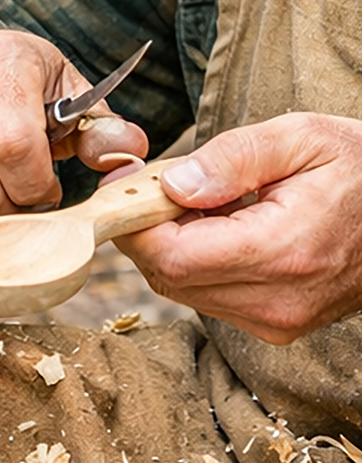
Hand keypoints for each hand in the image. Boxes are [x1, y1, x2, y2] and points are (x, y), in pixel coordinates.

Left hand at [115, 112, 361, 343]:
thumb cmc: (360, 167)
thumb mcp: (300, 137)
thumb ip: (231, 158)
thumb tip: (172, 185)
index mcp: (281, 252)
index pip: (170, 256)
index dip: (133, 222)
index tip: (124, 186)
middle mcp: (277, 301)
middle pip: (167, 276)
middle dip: (146, 229)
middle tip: (157, 184)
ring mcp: (277, 321)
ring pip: (181, 289)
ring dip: (170, 244)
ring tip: (199, 199)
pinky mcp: (276, 325)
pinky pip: (207, 295)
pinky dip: (195, 260)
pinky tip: (218, 225)